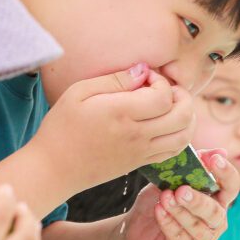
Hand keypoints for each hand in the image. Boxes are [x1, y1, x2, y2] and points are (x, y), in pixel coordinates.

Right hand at [33, 64, 195, 191]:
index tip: (145, 78)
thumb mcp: (79, 92)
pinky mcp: (139, 164)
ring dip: (186, 117)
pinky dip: (179, 135)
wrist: (54, 168)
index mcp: (121, 113)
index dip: (162, 82)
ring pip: (184, 136)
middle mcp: (136, 135)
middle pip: (182, 115)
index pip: (164, 96)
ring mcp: (140, 152)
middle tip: (165, 89)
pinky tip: (165, 125)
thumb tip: (143, 70)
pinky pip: (173, 152)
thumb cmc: (61, 127)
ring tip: (170, 106)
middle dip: (181, 96)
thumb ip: (114, 79)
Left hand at [122, 149, 239, 239]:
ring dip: (180, 212)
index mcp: (216, 199)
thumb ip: (192, 166)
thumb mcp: (171, 180)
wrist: (135, 228)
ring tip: (164, 198)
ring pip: (197, 226)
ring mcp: (202, 238)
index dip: (225, 173)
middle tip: (181, 190)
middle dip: (198, 200)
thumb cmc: (160, 201)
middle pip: (215, 211)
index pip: (231, 186)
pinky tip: (158, 211)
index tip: (213, 159)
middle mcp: (215, 220)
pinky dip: (168, 223)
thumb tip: (218, 150)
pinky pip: (180, 237)